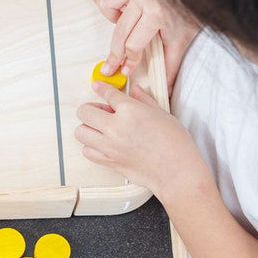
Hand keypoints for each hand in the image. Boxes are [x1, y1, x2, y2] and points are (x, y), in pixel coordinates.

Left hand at [75, 81, 205, 197]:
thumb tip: (136, 90)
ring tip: (101, 129)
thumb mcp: (163, 114)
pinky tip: (103, 144)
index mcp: (130, 111)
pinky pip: (87, 151)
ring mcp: (109, 146)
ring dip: (88, 127)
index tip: (97, 86)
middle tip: (102, 111)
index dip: (101, 88)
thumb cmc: (175, 143)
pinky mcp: (108, 161)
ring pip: (81, 131)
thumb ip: (145, 100)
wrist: (177, 171)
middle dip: (91, 108)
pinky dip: (91, 146)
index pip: (108, 94)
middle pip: (85, 112)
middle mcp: (115, 127)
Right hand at [91, 0, 198, 91]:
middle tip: (110, 66)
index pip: (133, 44)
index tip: (126, 70)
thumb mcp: (182, 39)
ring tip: (123, 22)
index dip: (129, 61)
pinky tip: (104, 1)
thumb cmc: (190, 10)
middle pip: (119, 32)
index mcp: (157, 14)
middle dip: (114, 53)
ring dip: (111, 18)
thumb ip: (171, 64)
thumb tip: (166, 88)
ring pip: (106, 5)